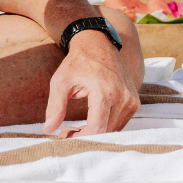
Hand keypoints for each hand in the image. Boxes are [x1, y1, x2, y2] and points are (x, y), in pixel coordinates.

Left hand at [43, 6, 141, 136]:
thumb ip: (55, 107)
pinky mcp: (134, 102)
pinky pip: (119, 123)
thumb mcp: (60, 82)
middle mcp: (123, 97)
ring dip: (95, 134)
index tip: (64, 135)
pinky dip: (105, 127)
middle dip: (85, 137)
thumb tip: (48, 129)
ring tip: (76, 127)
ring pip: (113, 130)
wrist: (98, 44)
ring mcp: (131, 100)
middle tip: (66, 131)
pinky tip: (90, 121)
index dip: (80, 138)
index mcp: (105, 92)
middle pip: (105, 132)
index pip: (97, 129)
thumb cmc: (77, 63)